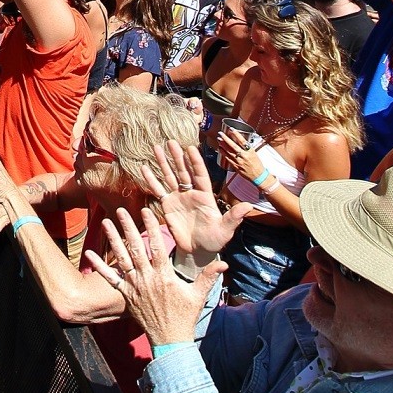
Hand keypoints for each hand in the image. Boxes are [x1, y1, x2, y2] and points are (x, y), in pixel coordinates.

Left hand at [83, 207, 225, 346]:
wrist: (169, 340)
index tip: (146, 211)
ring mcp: (135, 287)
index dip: (151, 227)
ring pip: (122, 259)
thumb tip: (224, 263)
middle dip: (128, 228)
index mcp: (164, 276)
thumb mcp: (198, 295)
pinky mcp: (126, 295)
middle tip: (121, 210)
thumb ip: (208, 276)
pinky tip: (90, 254)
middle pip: (136, 248)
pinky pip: (111, 279)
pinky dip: (100, 267)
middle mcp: (147, 279)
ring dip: (113, 240)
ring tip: (106, 223)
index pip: (157, 246)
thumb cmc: (184, 317)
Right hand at [140, 141, 250, 255]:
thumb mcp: (225, 230)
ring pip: (170, 176)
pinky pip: (158, 190)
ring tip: (156, 148)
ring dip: (163, 162)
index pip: (200, 175)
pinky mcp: (167, 206)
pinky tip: (144, 168)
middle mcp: (191, 193)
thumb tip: (248, 205)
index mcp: (205, 195)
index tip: (190, 148)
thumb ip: (233, 217)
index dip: (195, 162)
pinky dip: (151, 180)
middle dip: (177, 156)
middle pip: (183, 171)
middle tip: (171, 141)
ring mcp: (178, 197)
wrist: (198, 251)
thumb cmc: (214, 240)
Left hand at [218, 127, 264, 181]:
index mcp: (250, 151)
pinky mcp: (236, 166)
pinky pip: (228, 158)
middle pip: (233, 145)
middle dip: (226, 138)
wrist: (258, 176)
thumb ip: (247, 148)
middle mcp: (244, 156)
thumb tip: (240, 141)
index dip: (236, 134)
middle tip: (220, 133)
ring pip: (229, 151)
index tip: (231, 129)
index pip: (242, 141)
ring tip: (219, 139)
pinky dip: (223, 153)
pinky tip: (220, 149)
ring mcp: (239, 161)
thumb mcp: (254, 153)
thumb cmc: (257, 164)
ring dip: (223, 145)